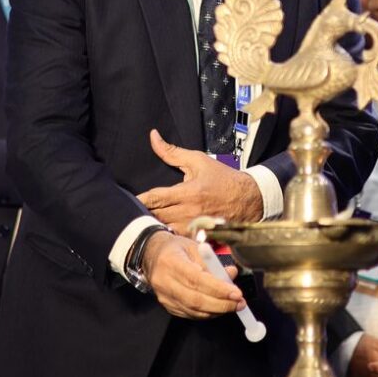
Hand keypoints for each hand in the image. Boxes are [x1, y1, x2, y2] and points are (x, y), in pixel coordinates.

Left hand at [137, 130, 262, 231]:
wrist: (249, 199)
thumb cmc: (223, 179)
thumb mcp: (198, 161)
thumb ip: (172, 152)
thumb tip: (153, 137)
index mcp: (188, 192)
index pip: (155, 198)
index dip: (139, 199)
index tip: (128, 199)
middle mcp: (189, 212)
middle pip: (156, 216)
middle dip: (143, 212)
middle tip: (132, 210)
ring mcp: (195, 227)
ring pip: (165, 230)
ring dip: (155, 225)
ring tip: (145, 221)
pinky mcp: (200, 237)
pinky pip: (179, 239)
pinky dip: (169, 235)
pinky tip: (163, 232)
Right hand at [142, 231, 244, 319]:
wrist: (152, 256)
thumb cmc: (176, 249)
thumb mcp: (195, 247)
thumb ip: (213, 262)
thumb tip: (231, 274)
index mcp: (171, 262)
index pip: (196, 280)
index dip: (218, 289)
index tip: (236, 293)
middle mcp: (165, 281)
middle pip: (195, 300)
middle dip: (222, 304)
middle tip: (239, 303)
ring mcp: (164, 296)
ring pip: (194, 310)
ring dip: (217, 310)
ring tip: (233, 306)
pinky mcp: (167, 306)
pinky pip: (190, 314)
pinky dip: (207, 313)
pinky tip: (219, 308)